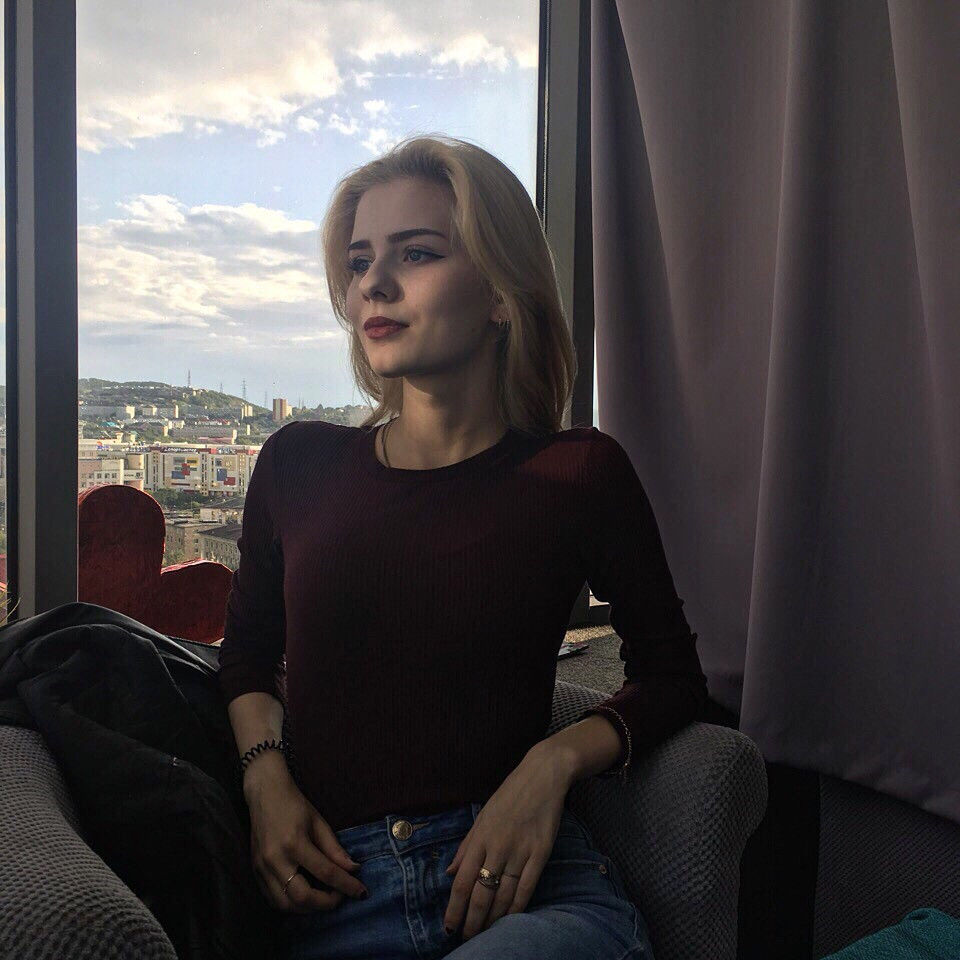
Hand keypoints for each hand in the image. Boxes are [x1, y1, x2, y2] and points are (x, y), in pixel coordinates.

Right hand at [244, 756, 368, 913]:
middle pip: (302, 897)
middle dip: (326, 903)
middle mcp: (276, 859)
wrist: (264, 793)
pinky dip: (291, 904)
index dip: (346, 885)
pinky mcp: (255, 871)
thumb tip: (352, 869)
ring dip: (308, 908)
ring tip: (324, 898)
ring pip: (285, 904)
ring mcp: (262, 868)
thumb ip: (334, 848)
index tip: (361, 892)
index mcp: (294, 842)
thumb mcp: (318, 821)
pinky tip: (304, 897)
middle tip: (341, 897)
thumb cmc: (294, 804)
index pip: (325, 872)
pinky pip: (273, 899)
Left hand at [442, 744, 571, 939]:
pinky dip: (517, 907)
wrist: (542, 776)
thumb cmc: (510, 795)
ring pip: (504, 894)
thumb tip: (449, 872)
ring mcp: (520, 850)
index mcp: (480, 836)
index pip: (461, 881)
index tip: (449, 926)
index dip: (454, 907)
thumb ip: (467, 845)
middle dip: (472, 920)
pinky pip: (527, 887)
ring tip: (486, 934)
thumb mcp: (483, 816)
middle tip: (467, 938)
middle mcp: (498, 846)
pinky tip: (510, 920)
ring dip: (493, 918)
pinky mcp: (541, 853)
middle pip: (481, 893)